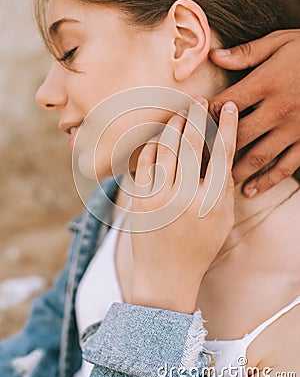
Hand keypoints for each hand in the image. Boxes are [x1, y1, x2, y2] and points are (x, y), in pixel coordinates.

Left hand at [129, 98, 237, 313]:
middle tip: (199, 100)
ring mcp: (158, 198)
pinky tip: (160, 135)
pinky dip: (153, 143)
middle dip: (197, 116)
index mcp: (211, 202)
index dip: (227, 126)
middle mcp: (185, 197)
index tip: (228, 107)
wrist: (164, 276)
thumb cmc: (198, 247)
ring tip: (180, 113)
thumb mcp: (221, 220)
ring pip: (166, 147)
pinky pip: (144, 161)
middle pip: (192, 144)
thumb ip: (222, 185)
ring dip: (174, 124)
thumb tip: (220, 149)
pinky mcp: (138, 200)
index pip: (223, 154)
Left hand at [209, 29, 299, 198]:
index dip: (204, 116)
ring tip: (215, 182)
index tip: (190, 125)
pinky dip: (267, 181)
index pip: (225, 104)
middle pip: (236, 135)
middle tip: (194, 162)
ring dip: (235, 171)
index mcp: (266, 83)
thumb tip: (214, 56)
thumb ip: (247, 53)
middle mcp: (278, 109)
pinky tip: (251, 191)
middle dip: (213, 149)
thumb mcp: (280, 43)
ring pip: (258, 156)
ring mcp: (295, 128)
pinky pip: (286, 166)